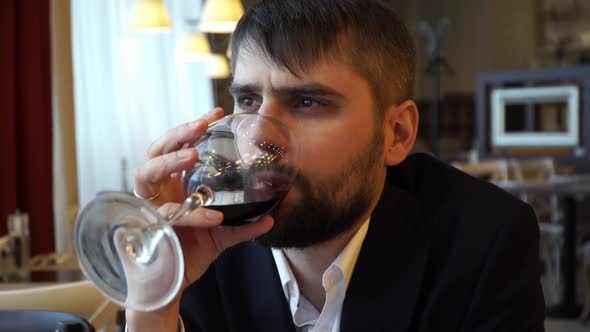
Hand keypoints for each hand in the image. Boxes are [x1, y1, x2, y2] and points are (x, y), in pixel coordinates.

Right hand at [126, 108, 273, 329]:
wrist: (172, 284)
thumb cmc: (189, 254)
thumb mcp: (221, 236)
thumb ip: (243, 226)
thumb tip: (271, 219)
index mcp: (174, 186)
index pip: (178, 148)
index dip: (192, 128)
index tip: (216, 113)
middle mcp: (159, 191)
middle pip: (156, 150)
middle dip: (177, 134)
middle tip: (201, 126)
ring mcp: (150, 206)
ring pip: (145, 173)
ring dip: (169, 160)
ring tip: (193, 155)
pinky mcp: (149, 227)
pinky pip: (168, 215)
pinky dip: (192, 214)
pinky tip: (213, 216)